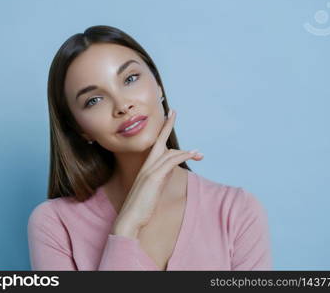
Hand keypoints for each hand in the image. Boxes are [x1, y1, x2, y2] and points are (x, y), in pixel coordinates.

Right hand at [111, 109, 202, 237]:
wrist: (129, 218)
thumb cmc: (140, 207)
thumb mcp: (151, 189)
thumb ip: (159, 178)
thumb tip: (168, 171)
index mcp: (145, 168)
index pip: (154, 146)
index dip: (161, 133)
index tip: (167, 120)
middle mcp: (146, 166)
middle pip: (158, 141)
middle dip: (167, 125)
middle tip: (174, 111)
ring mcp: (149, 171)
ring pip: (169, 152)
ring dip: (187, 152)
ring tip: (200, 154)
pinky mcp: (154, 178)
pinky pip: (171, 161)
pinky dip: (183, 156)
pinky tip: (193, 156)